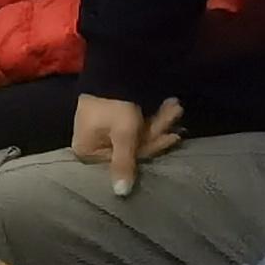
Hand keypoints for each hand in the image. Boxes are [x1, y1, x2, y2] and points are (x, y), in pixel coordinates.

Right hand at [69, 91, 185, 193]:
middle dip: (158, 129)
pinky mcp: (108, 123)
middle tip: (177, 111)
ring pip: (136, 135)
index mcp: (87, 151)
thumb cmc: (113, 105)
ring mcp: (100, 134)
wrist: (107, 70)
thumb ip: (125, 164)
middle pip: (132, 147)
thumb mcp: (124, 134)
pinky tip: (167, 109)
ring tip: (175, 106)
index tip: (174, 135)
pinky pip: (133, 127)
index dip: (152, 147)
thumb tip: (121, 194)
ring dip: (158, 121)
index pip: (126, 159)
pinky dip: (151, 119)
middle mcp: (92, 145)